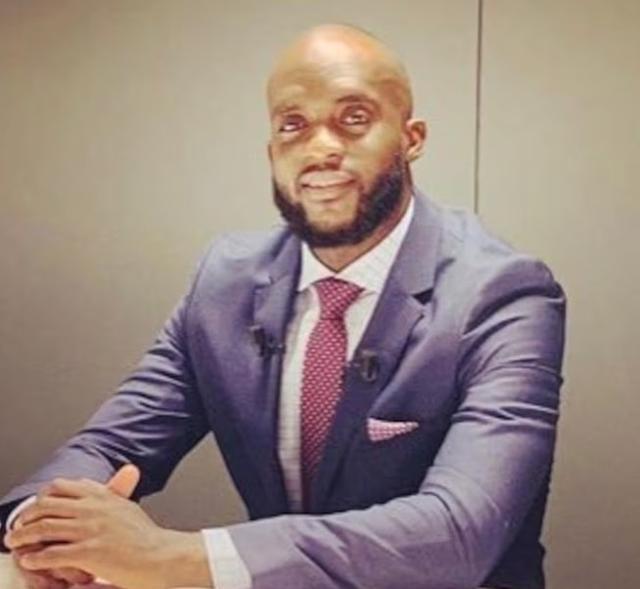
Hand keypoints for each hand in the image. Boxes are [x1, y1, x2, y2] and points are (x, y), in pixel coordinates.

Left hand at [4, 471, 210, 588]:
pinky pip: (53, 554)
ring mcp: (91, 529)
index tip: (35, 506)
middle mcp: (94, 508)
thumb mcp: (126, 507)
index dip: (43, 495)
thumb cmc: (146, 537)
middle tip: (18, 526)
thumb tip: (89, 484)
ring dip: (24, 536)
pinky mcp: (89, 552)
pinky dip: (36, 559)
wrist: (161, 556)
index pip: (62, 486)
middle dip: (27, 515)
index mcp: (103, 496)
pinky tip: (30, 561)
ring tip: (15, 543)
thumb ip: (107, 494)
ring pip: (44, 528)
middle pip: (47, 504)